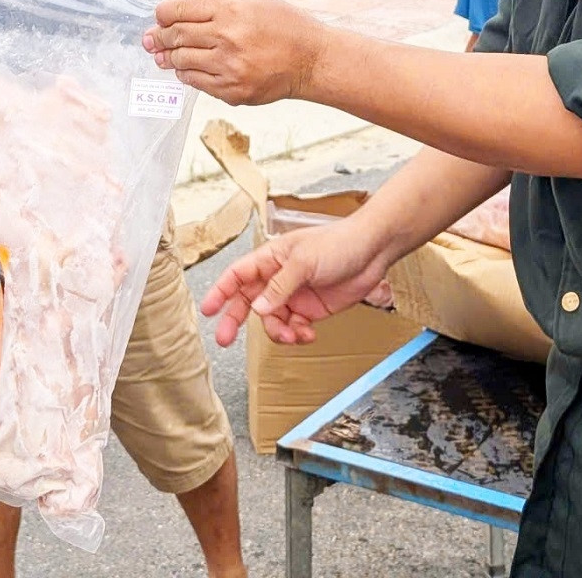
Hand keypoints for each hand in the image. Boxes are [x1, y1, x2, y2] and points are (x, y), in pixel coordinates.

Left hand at [144, 0, 328, 105]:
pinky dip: (186, 74)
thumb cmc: (283, 25)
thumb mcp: (252, 1)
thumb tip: (177, 14)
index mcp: (231, 9)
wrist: (311, 60)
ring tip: (163, 55)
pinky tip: (186, 68)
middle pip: (176, 36)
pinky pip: (196, 82)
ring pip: (181, 61)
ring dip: (169, 57)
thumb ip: (215, 6)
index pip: (179, 10)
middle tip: (150, 39)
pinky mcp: (232, 90)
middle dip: (158, 37)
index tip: (159, 16)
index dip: (163, 14)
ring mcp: (229, 67)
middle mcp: (227, 37)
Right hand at [200, 217, 391, 347]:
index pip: (237, 275)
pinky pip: (293, 328)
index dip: (220, 291)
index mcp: (271, 258)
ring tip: (293, 334)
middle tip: (224, 339)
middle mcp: (279, 278)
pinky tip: (307, 333)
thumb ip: (280, 286)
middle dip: (235, 320)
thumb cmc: (339, 242)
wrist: (373, 251)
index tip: (208, 309)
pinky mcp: (311, 310)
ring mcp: (294, 295)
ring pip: (272, 320)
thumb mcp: (305, 261)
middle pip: (248, 301)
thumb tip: (258, 307)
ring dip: (278, 331)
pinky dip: (296, 335)